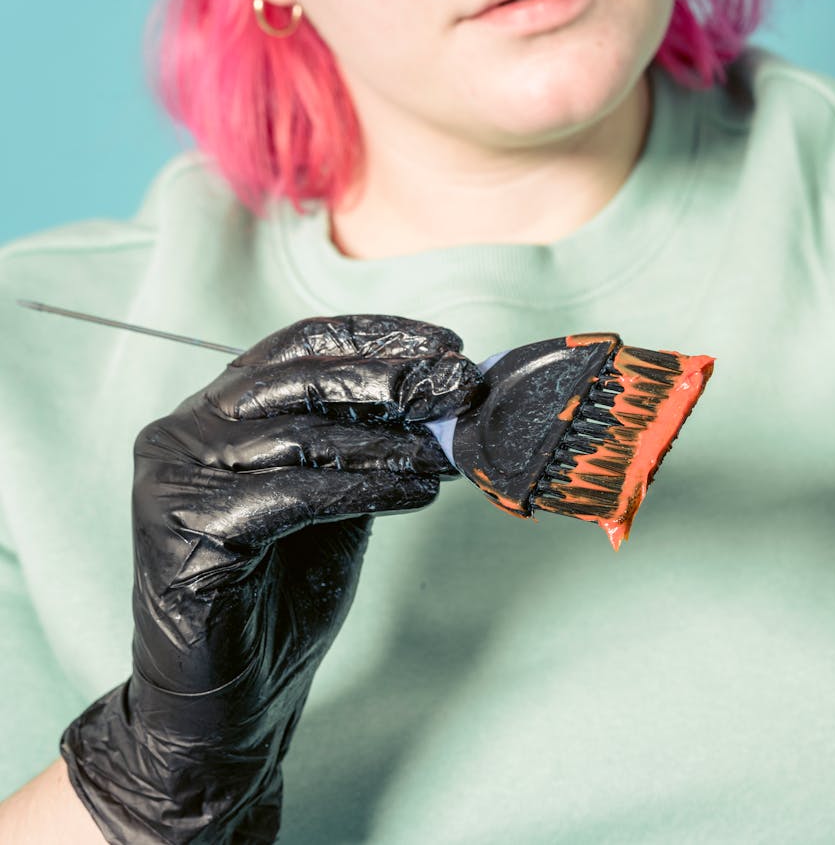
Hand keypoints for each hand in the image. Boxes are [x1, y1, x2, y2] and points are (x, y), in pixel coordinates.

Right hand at [60, 315, 479, 843]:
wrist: (235, 699)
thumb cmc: (284, 595)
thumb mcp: (339, 499)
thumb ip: (370, 445)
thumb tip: (446, 396)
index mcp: (219, 411)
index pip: (299, 345)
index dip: (377, 337)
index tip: (448, 344)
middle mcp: (185, 430)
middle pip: (300, 379)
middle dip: (392, 378)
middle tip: (459, 384)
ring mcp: (174, 476)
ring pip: (301, 437)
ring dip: (392, 443)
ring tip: (450, 453)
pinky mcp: (181, 527)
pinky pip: (291, 494)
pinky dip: (364, 490)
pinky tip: (419, 496)